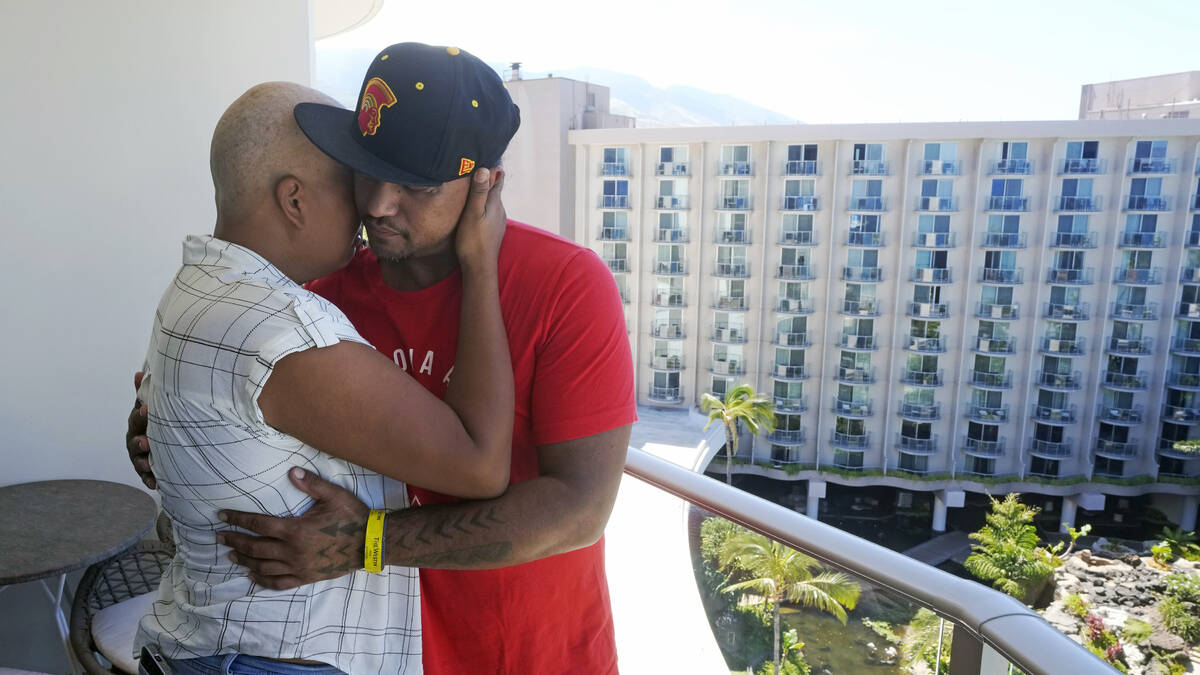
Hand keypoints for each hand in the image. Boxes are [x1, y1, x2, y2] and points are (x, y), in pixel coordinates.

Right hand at [126, 371, 154, 488]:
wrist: (163, 444)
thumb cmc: (154, 422)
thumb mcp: (150, 408)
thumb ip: (145, 393)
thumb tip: (139, 372)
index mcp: (137, 423)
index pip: (137, 418)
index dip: (141, 414)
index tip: (146, 409)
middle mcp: (135, 440)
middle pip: (135, 440)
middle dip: (139, 440)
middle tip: (146, 441)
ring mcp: (139, 457)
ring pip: (139, 460)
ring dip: (142, 462)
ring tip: (148, 463)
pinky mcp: (146, 471)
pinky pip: (147, 477)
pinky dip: (151, 480)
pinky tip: (155, 484)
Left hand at [218, 467, 368, 589]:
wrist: (371, 543)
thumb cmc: (352, 517)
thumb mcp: (334, 495)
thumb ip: (311, 484)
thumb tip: (291, 472)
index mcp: (295, 530)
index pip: (258, 524)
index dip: (237, 519)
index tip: (221, 516)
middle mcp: (292, 551)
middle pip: (254, 547)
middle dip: (234, 540)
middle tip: (218, 536)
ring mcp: (298, 567)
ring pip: (263, 566)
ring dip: (244, 561)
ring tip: (231, 555)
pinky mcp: (305, 577)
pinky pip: (278, 582)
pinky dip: (262, 580)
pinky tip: (253, 577)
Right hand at [453, 167, 505, 268]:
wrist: (479, 268)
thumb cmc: (473, 241)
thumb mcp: (473, 214)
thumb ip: (479, 192)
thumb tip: (485, 169)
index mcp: (494, 203)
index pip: (497, 178)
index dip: (492, 168)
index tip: (486, 154)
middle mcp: (499, 210)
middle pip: (495, 188)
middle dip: (488, 177)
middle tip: (477, 165)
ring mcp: (497, 221)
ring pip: (492, 200)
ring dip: (485, 191)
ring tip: (475, 183)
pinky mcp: (492, 230)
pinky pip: (489, 211)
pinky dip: (483, 204)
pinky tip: (476, 207)